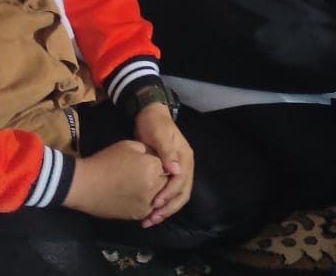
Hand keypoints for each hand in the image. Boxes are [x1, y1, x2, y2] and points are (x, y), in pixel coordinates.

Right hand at [63, 140, 166, 220]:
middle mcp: (154, 187)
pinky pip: (150, 208)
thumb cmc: (105, 162)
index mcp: (154, 168)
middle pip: (166, 182)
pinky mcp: (138, 215)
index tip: (151, 162)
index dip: (160, 163)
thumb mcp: (129, 145)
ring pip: (160, 197)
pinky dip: (146, 202)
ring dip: (155, 192)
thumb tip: (156, 157)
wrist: (84, 185)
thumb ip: (148, 150)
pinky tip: (135, 195)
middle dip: (159, 178)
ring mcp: (147, 204)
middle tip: (145, 174)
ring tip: (139, 185)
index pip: (167, 165)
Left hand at [134, 104, 192, 225]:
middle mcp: (185, 166)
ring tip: (150, 220)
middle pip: (182, 193)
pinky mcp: (169, 174)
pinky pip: (170, 193)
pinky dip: (162, 204)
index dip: (169, 194)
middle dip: (168, 208)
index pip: (181, 181)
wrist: (149, 115)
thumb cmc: (154, 124)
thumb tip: (175, 171)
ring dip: (165, 210)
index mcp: (185, 157)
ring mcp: (178, 171)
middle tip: (152, 219)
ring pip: (177, 196)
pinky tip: (150, 212)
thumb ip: (167, 152)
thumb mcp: (159, 134)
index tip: (155, 203)